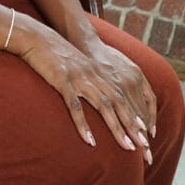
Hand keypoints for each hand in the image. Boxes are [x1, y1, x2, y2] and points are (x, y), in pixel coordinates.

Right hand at [16, 26, 154, 161]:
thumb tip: (98, 98)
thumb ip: (90, 78)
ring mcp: (79, 78)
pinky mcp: (63, 81)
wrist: (38, 38)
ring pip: (103, 105)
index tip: (145, 134)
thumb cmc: (56, 54)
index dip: (134, 114)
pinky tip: (90, 140)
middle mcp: (93, 75)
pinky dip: (84, 124)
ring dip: (117, 127)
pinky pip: (75, 106)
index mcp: (98, 72)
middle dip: (132, 125)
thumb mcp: (79, 65)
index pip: (122, 96)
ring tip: (127, 146)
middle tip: (144, 146)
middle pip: (118, 102)